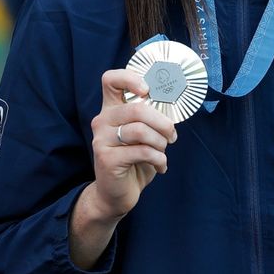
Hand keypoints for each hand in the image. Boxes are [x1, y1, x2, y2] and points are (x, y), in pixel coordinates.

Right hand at [85, 68, 178, 221]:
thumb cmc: (133, 160)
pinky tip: (160, 167)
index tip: (147, 90)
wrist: (115, 194)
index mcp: (111, 110)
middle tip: (172, 135)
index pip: (110, 80)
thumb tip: (170, 107)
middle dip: (163, 123)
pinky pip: (142, 152)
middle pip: (137, 108)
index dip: (130, 78)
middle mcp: (102, 121)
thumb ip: (149, 119)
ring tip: (163, 152)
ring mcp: (101, 140)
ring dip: (161, 143)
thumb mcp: (142, 135)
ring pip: (141, 131)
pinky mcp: (107, 159)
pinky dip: (159, 159)